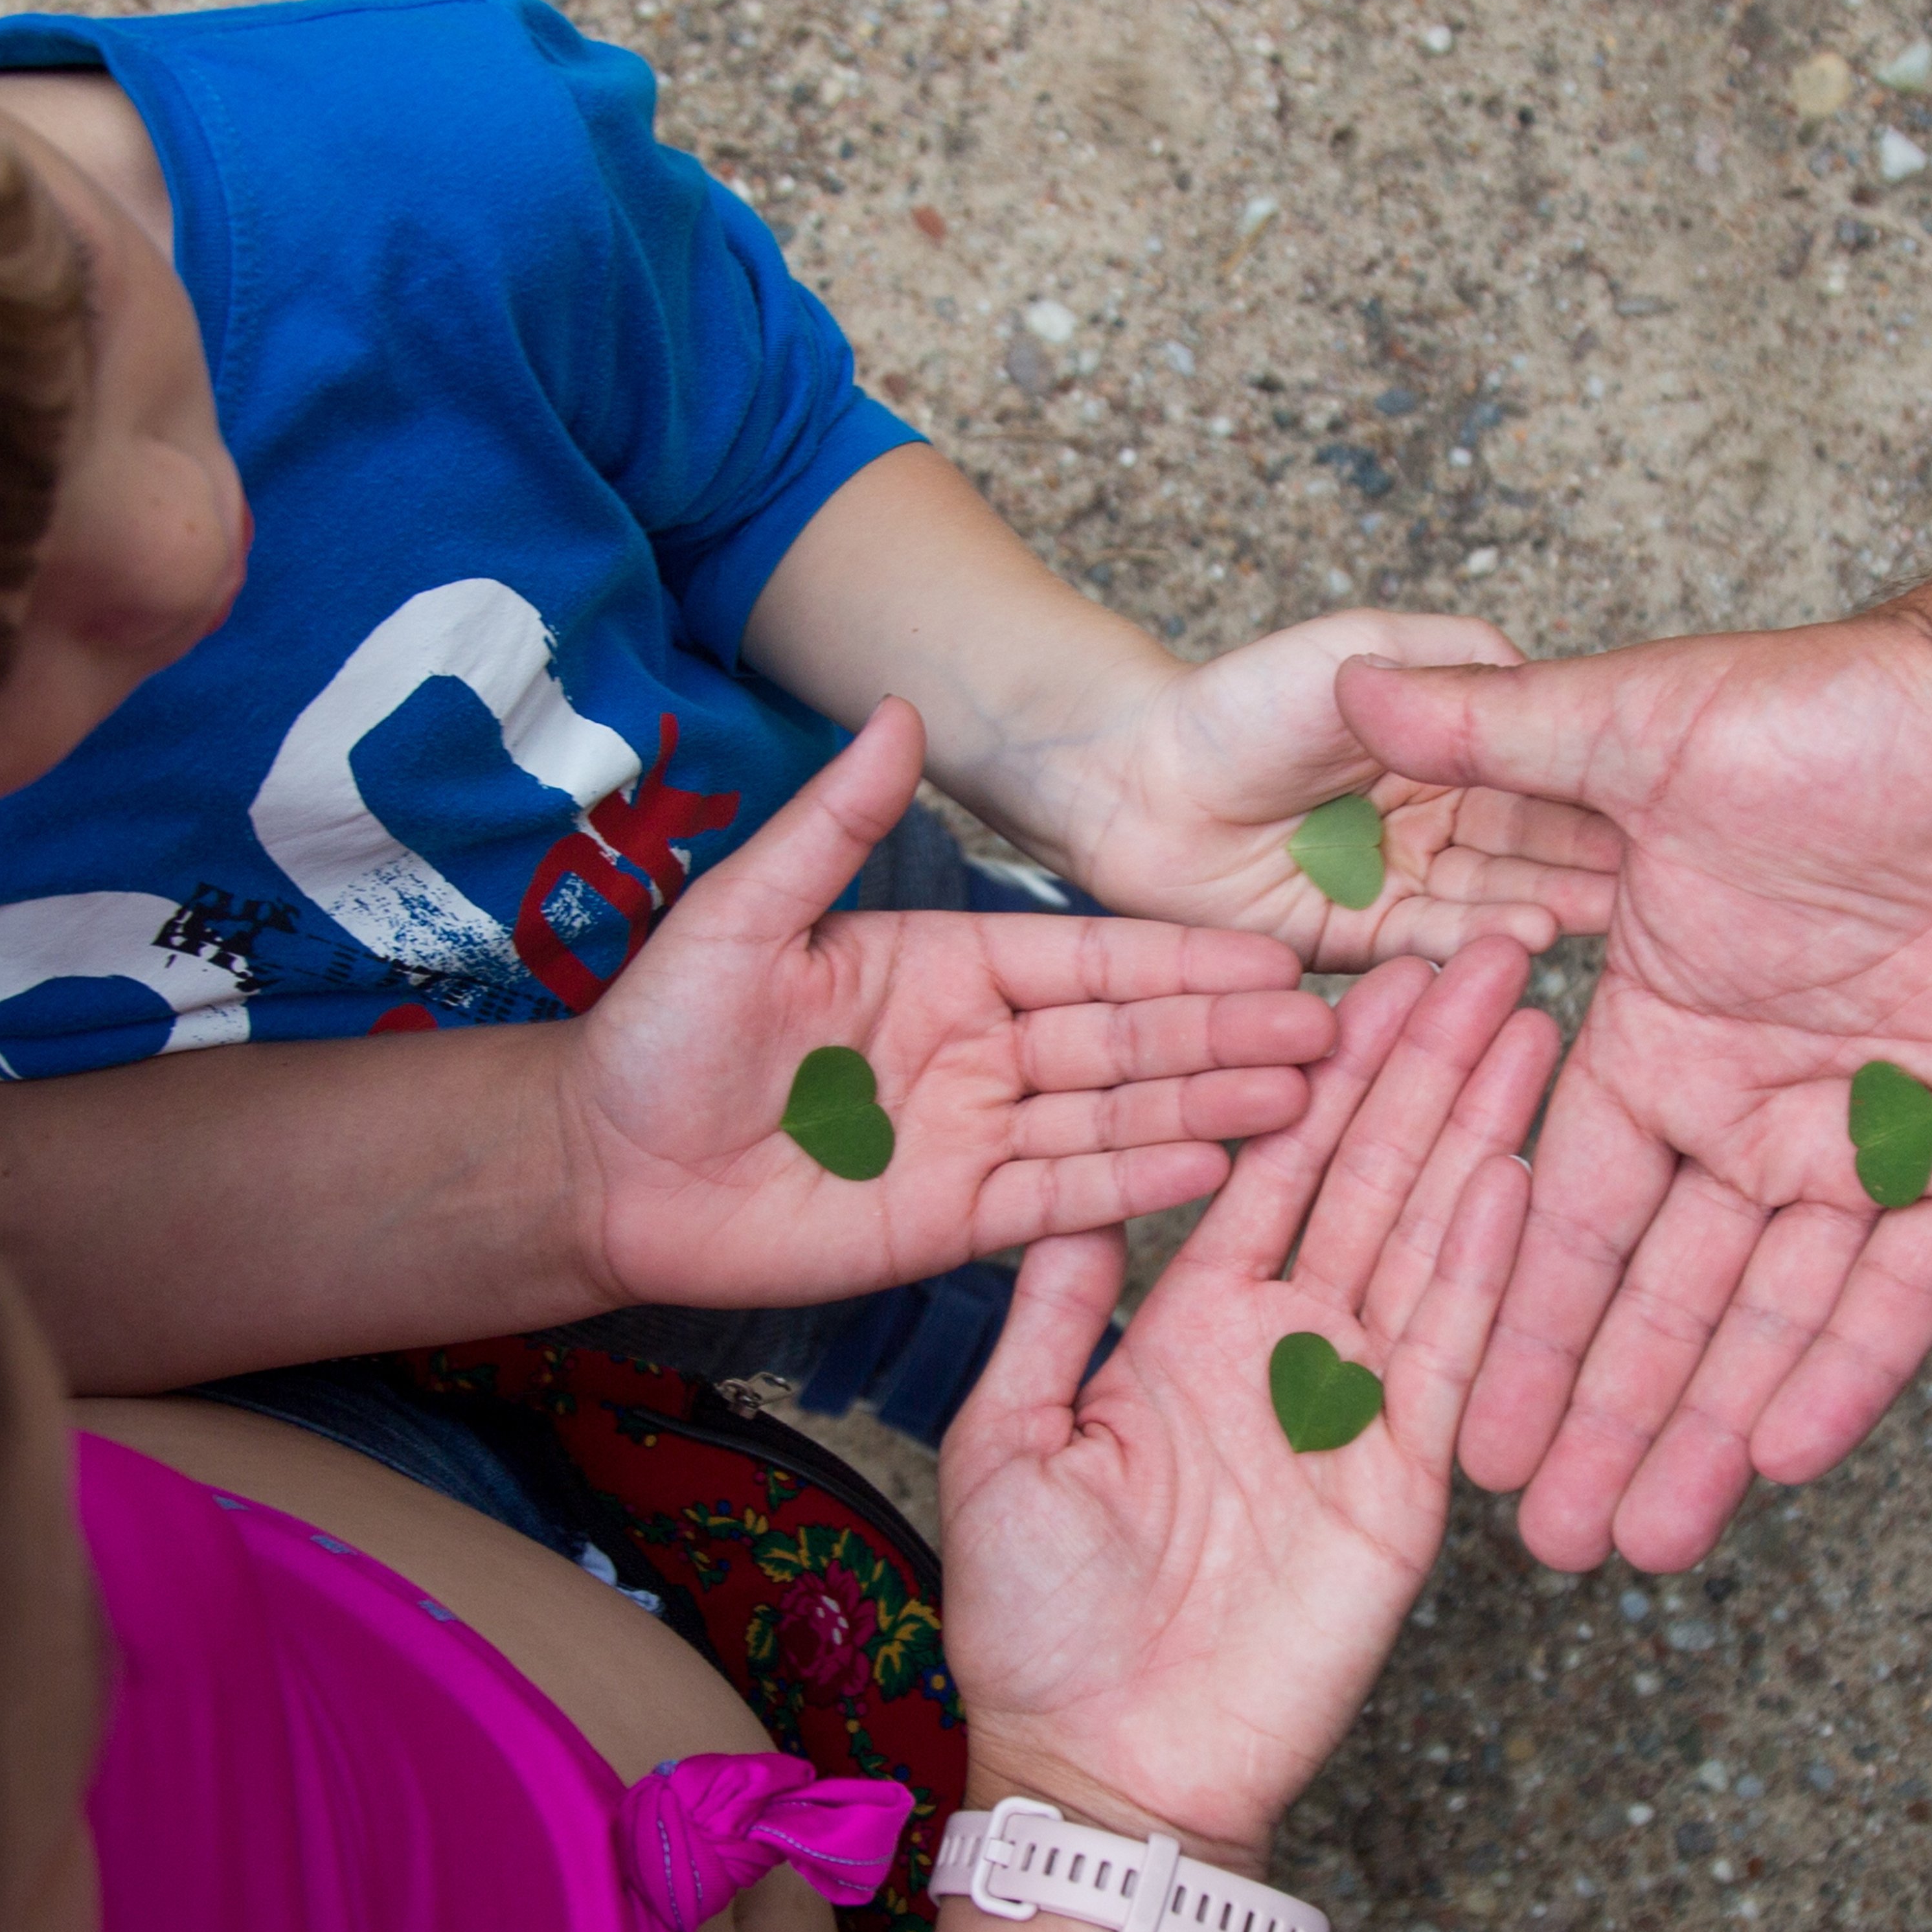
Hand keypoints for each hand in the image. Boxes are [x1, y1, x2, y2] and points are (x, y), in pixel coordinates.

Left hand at [567, 701, 1339, 1308]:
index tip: (1274, 950)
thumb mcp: (746, 914)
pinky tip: (1216, 1167)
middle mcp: (980, 1050)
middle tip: (1333, 1026)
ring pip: (1116, 1119)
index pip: (1090, 958)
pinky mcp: (954, 1222)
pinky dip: (1136, 1187)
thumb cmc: (659, 1033)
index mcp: (948, 968)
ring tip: (1305, 1095)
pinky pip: (1061, 1202)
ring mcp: (975, 1138)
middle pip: (1128, 1039)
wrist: (598, 1167)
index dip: (1181, 957)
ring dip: (1211, 1106)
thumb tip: (894, 708)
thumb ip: (834, 826)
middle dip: (1230, 1032)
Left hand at [935, 939, 1553, 1868]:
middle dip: (1425, 1062)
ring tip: (1524, 1021)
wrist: (1099, 1765)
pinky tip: (1514, 1174)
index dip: (1321, 1066)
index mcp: (1193, 1322)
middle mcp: (1289, 1345)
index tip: (1368, 970)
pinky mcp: (1404, 1484)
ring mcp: (1356, 1409)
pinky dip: (1480, 1269)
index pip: (1275, 1161)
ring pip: (1426, 1239)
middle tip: (1481, 951)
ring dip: (1474, 1130)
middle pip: (1372, 1172)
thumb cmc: (1038, 1622)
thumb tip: (1067, 1189)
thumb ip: (1050, 1312)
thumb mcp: (1007, 1440)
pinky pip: (1447, 1359)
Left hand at [1024, 614, 1623, 968]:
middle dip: (1590, 862)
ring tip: (1599, 909)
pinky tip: (1529, 934)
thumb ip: (1458, 661)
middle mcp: (1435, 828)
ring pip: (1487, 902)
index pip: (1539, 775)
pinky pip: (1425, 947)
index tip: (1657, 801)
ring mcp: (1397, 889)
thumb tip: (1553, 685)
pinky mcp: (1355, 945)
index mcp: (1448, 757)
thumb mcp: (1360, 651)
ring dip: (1544, 905)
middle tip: (1659, 879)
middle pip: (1529, 847)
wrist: (1133, 776)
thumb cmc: (1238, 700)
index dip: (1594, 789)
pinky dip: (1474, 943)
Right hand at [1337, 619, 1931, 1571]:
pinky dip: (1850, 1379)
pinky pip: (1908, 1298)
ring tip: (1638, 1543)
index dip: (1513, 1317)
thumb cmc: (1858, 712)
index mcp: (1665, 1036)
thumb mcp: (1655, 721)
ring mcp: (1871, 1144)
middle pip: (1658, 1299)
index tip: (1451, 1419)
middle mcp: (1755, 1109)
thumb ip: (1504, 730)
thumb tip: (1355, 678)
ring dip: (1702, 1431)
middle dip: (1593, 1417)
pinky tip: (1780, 1463)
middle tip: (1537, 1539)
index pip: (1569, 1209)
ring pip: (1773, 1323)